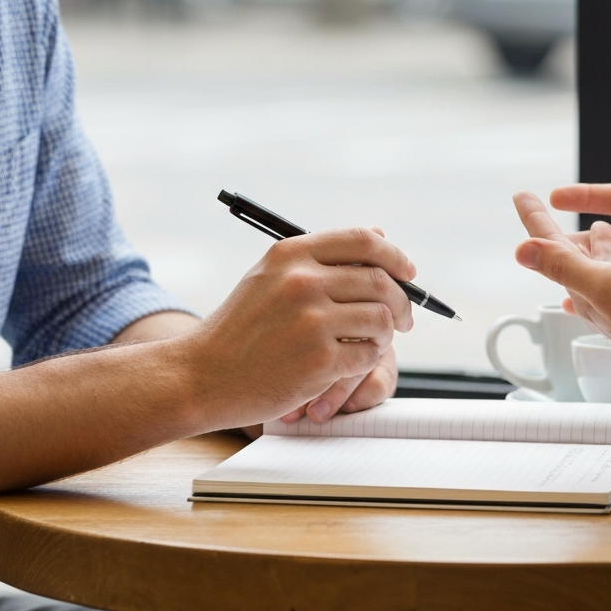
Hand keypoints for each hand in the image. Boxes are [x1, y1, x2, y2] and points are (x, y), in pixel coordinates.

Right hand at [179, 227, 413, 432]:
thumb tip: (380, 235)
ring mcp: (311, 320)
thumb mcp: (269, 278)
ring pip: (380, 318)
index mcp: (290, 254)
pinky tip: (350, 363)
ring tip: (372, 343)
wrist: (202, 375)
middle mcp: (301, 281)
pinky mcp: (319, 359)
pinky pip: (368, 354)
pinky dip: (367, 360)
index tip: (408, 273)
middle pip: (380, 280)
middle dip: (401, 301)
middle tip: (403, 320)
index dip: (394, 256)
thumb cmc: (239, 330)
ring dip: (385, 334)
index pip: (363, 240)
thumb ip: (320, 257)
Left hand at [513, 191, 610, 369]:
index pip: (552, 247)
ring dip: (601, 244)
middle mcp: (605, 294)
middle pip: (577, 255)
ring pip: (610, 262)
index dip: (535, 220)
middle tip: (551, 212)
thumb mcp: (600, 284)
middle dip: (565, 234)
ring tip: (600, 227)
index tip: (521, 195)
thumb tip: (520, 250)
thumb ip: (562, 265)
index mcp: (585, 287)